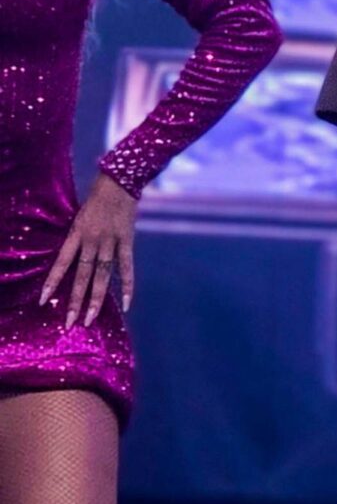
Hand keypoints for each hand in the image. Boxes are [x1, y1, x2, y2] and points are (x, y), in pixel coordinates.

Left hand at [40, 173, 137, 325]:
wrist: (120, 181)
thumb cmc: (96, 198)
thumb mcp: (79, 217)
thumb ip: (76, 239)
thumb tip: (69, 261)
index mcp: (77, 233)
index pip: (62, 262)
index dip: (52, 282)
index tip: (44, 300)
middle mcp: (92, 240)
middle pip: (82, 274)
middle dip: (75, 300)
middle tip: (70, 322)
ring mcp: (111, 241)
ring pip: (102, 275)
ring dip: (96, 298)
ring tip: (90, 319)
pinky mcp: (127, 241)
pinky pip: (127, 267)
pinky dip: (127, 286)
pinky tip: (125, 304)